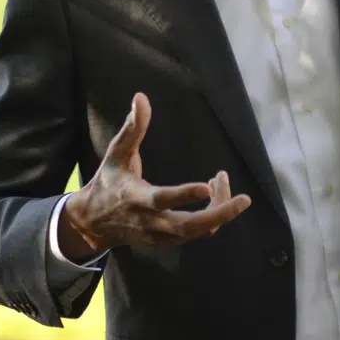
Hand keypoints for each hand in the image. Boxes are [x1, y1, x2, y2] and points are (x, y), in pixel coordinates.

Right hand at [60, 93, 250, 257]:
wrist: (93, 223)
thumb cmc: (108, 182)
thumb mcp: (116, 154)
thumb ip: (132, 128)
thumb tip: (140, 97)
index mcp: (136, 199)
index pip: (162, 200)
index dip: (184, 195)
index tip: (207, 185)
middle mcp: (151, 222)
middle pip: (190, 226)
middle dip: (220, 214)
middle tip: (245, 199)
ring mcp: (161, 235)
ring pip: (199, 230)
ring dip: (219, 209)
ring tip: (221, 180)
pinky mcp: (168, 241)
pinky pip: (197, 232)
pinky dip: (212, 215)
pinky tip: (214, 193)